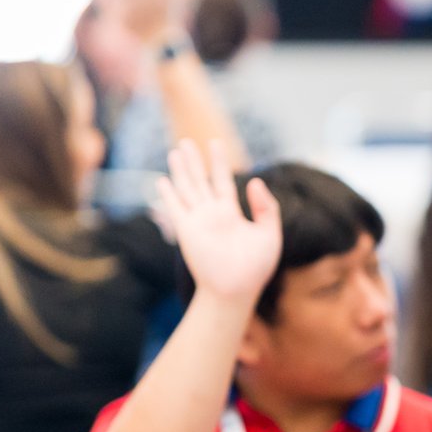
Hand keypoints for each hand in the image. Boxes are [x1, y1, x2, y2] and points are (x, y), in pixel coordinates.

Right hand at [153, 140, 281, 307]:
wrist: (236, 290)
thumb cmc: (255, 267)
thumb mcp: (269, 233)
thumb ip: (266, 207)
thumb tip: (255, 181)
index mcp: (231, 213)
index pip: (223, 181)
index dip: (219, 162)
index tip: (215, 143)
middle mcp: (212, 214)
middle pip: (200, 180)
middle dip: (194, 161)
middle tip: (186, 141)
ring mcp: (198, 221)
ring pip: (186, 189)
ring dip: (180, 171)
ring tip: (175, 150)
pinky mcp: (186, 230)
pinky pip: (175, 207)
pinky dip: (168, 194)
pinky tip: (162, 179)